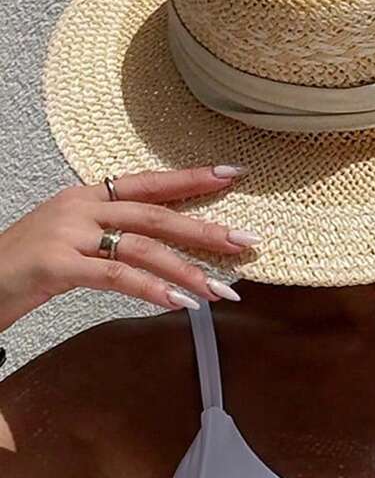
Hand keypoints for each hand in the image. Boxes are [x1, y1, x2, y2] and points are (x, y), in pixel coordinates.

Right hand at [0, 164, 259, 331]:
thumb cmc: (25, 267)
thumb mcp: (70, 240)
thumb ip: (111, 237)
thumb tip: (161, 247)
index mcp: (85, 197)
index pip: (148, 183)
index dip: (191, 178)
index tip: (232, 174)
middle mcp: (79, 208)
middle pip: (155, 214)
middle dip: (205, 229)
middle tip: (246, 242)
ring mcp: (66, 233)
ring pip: (142, 247)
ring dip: (187, 270)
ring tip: (221, 290)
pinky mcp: (56, 265)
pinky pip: (114, 275)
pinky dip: (150, 289)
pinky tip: (178, 303)